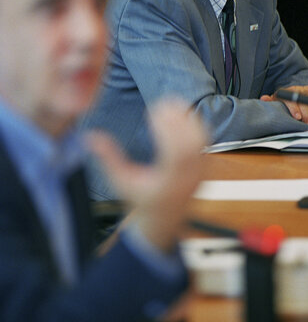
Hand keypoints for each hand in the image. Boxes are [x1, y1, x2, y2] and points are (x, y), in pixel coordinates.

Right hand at [87, 99, 207, 250]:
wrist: (163, 219)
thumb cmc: (140, 200)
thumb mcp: (120, 181)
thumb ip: (108, 159)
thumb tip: (91, 137)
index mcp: (169, 183)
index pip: (175, 154)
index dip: (167, 129)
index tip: (154, 111)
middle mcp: (188, 177)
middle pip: (190, 143)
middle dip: (177, 119)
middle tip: (162, 102)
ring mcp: (199, 172)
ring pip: (200, 140)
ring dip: (187, 118)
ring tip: (170, 102)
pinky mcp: (203, 166)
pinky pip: (203, 141)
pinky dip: (193, 123)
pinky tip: (180, 111)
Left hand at [261, 85, 307, 126]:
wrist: (293, 93)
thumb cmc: (282, 101)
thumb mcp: (275, 102)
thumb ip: (270, 101)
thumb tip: (263, 98)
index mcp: (284, 92)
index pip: (290, 100)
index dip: (294, 109)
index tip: (297, 118)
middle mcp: (295, 89)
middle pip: (303, 101)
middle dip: (306, 114)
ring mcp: (304, 89)